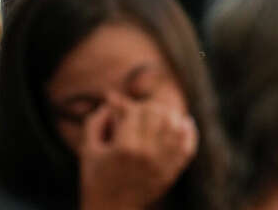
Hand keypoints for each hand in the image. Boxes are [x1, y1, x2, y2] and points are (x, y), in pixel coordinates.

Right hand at [78, 94, 197, 209]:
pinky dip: (189, 131)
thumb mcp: (88, 150)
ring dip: (170, 116)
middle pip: (158, 115)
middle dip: (150, 108)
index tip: (124, 108)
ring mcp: (162, 164)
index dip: (130, 105)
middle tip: (142, 110)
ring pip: (176, 126)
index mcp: (124, 148)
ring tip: (161, 115)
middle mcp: (146, 154)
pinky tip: (183, 123)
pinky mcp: (172, 172)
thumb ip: (95, 121)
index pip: (136, 111)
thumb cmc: (96, 179)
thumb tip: (112, 99)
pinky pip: (188, 145)